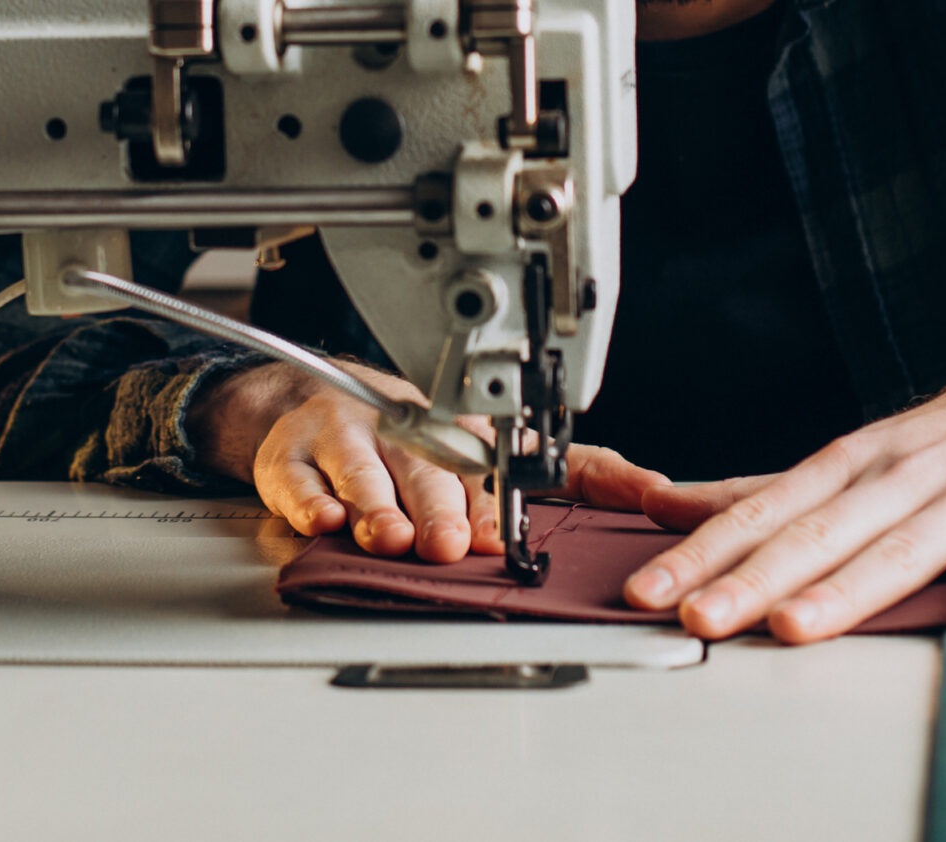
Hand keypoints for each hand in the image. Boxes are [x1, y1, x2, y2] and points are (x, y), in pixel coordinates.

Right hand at [189, 360, 671, 563]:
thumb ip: (577, 470)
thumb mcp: (493, 448)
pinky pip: (296, 480)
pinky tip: (322, 519)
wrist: (309, 402)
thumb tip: (656, 489)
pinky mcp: (289, 457)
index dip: (488, 499)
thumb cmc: (414, 439)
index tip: (501, 533)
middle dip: (437, 507)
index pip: (486, 464)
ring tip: (387, 536)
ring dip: (374, 505)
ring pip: (361, 471)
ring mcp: (344, 439)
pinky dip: (306, 500)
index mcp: (458, 430)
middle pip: (424, 468)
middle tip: (448, 543)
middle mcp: (402, 430)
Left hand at [619, 364, 945, 641]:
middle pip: (818, 534)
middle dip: (753, 579)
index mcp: (849, 465)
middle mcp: (900, 477)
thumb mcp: (850, 458)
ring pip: (902, 547)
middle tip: (697, 617)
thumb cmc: (944, 444)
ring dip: (847, 588)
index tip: (650, 590)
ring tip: (795, 625)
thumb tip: (668, 507)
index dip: (703, 552)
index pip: (762, 511)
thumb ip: (764, 493)